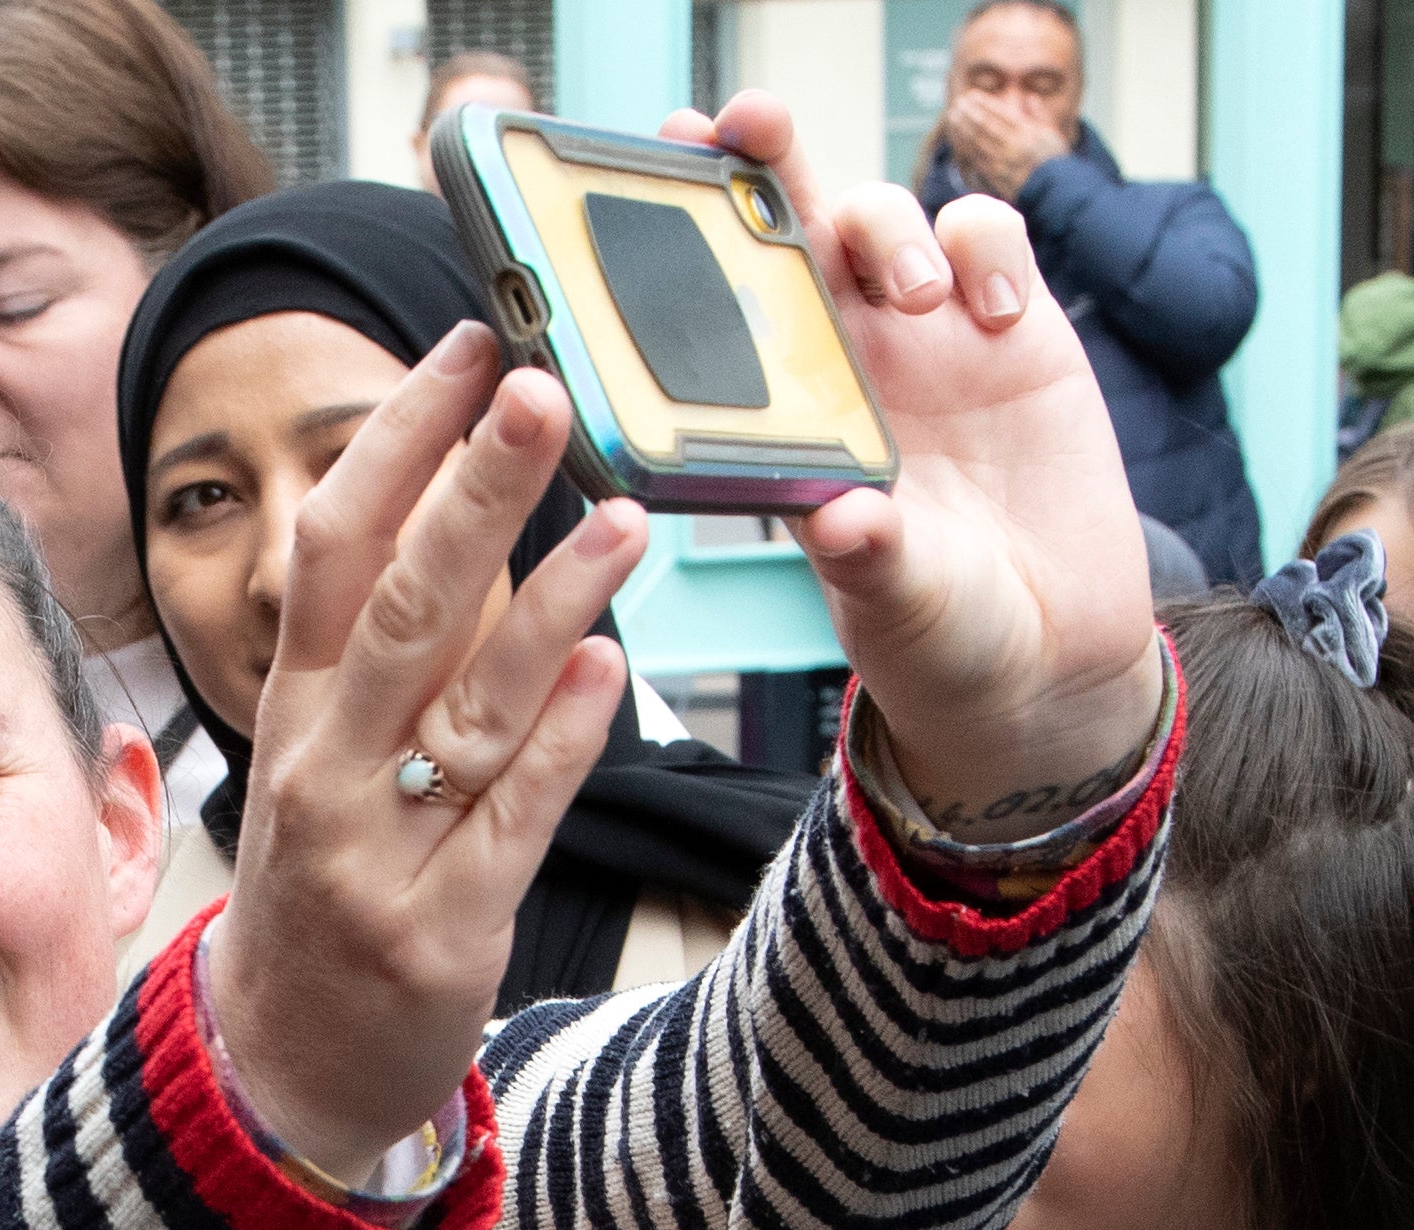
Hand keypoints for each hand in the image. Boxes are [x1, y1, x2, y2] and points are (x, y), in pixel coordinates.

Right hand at [213, 327, 652, 1176]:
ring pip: (466, 707)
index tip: (465, 348)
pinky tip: (612, 671)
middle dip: (470, 490)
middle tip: (539, 388)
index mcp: (292, 718)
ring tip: (625, 518)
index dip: (397, 442)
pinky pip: (514, 816)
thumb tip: (473, 518)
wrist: (280, 1073)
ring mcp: (380, 855)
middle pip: (397, 606)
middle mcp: (323, 774)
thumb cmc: (323, 896)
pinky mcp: (446, 928)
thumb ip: (391, 661)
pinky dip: (563, 741)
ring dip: (549, 603)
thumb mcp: (323, 768)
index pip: (331, 551)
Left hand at [663, 92, 1158, 839]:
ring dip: (886, 232)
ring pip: (883, 218)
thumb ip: (870, 559)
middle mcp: (834, 359)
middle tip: (748, 126)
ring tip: (909, 298)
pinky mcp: (1013, 326)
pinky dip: (987, 249)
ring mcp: (923, 335)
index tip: (640, 193)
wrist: (1045, 647)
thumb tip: (845, 520)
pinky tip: (996, 315)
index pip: (706, 306)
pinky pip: (989, 238)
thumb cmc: (935, 625)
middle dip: (762, 157)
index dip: (675, 245)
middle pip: (786, 225)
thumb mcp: (896, 602)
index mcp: (771, 415)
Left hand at [938, 91, 1067, 201]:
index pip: (1002, 113)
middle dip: (970, 112)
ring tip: (952, 116)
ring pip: (978, 141)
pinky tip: (956, 138)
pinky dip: (965, 146)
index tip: (972, 95)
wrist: (1054, 190)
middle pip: (986, 125)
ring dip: (963, 127)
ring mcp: (1002, 161)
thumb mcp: (1052, 133)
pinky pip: (976, 157)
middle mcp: (1013, 144)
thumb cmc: (1055, 159)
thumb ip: (1040, 114)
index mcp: (1028, 131)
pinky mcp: (995, 175)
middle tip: (958, 102)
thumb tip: (1030, 97)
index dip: (985, 103)